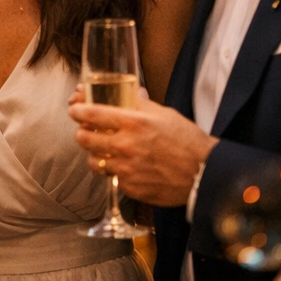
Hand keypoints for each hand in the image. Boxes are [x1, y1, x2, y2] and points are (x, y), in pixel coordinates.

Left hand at [68, 88, 217, 204]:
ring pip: (93, 161)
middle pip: (84, 139)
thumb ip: (141, 104)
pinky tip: (125, 167)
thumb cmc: (188, 141)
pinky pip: (112, 178)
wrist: (205, 174)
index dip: (77, 110)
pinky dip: (114, 172)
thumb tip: (131, 93)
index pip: (91, 114)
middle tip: (86, 131)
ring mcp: (126, 169)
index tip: (74, 109)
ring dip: (95, 154)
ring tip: (103, 151)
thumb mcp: (165, 114)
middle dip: (81, 133)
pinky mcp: (130, 188)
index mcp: (133, 122)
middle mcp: (125, 146)